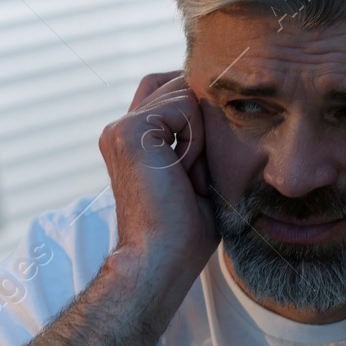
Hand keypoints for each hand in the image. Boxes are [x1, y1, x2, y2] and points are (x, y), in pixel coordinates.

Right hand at [98, 71, 219, 286]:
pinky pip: (185, 106)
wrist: (162, 260)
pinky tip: (181, 174)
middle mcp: (120, 128)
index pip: (173, 91)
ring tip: (184, 178)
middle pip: (180, 84)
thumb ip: (200, 134)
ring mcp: (120, 127)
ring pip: (186, 93)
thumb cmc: (186, 230)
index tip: (198, 168)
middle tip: (191, 177)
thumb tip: (225, 100)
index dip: (199, 117)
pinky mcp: (129, 130)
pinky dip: (196, 139)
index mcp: (132, 138)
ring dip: (200, 137)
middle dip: (202, 123)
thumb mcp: (198, 171)